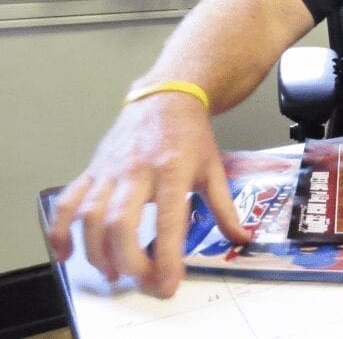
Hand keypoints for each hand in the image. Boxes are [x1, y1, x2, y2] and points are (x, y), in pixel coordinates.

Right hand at [47, 93, 247, 297]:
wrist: (166, 97)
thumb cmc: (191, 136)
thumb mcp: (214, 169)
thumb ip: (225, 208)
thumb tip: (241, 238)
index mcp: (173, 171)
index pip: (167, 221)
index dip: (165, 256)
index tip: (167, 284)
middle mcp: (137, 171)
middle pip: (120, 224)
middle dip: (127, 260)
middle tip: (139, 281)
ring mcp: (110, 170)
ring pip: (90, 217)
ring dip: (97, 252)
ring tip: (113, 273)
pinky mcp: (92, 170)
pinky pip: (68, 202)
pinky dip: (61, 230)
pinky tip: (67, 253)